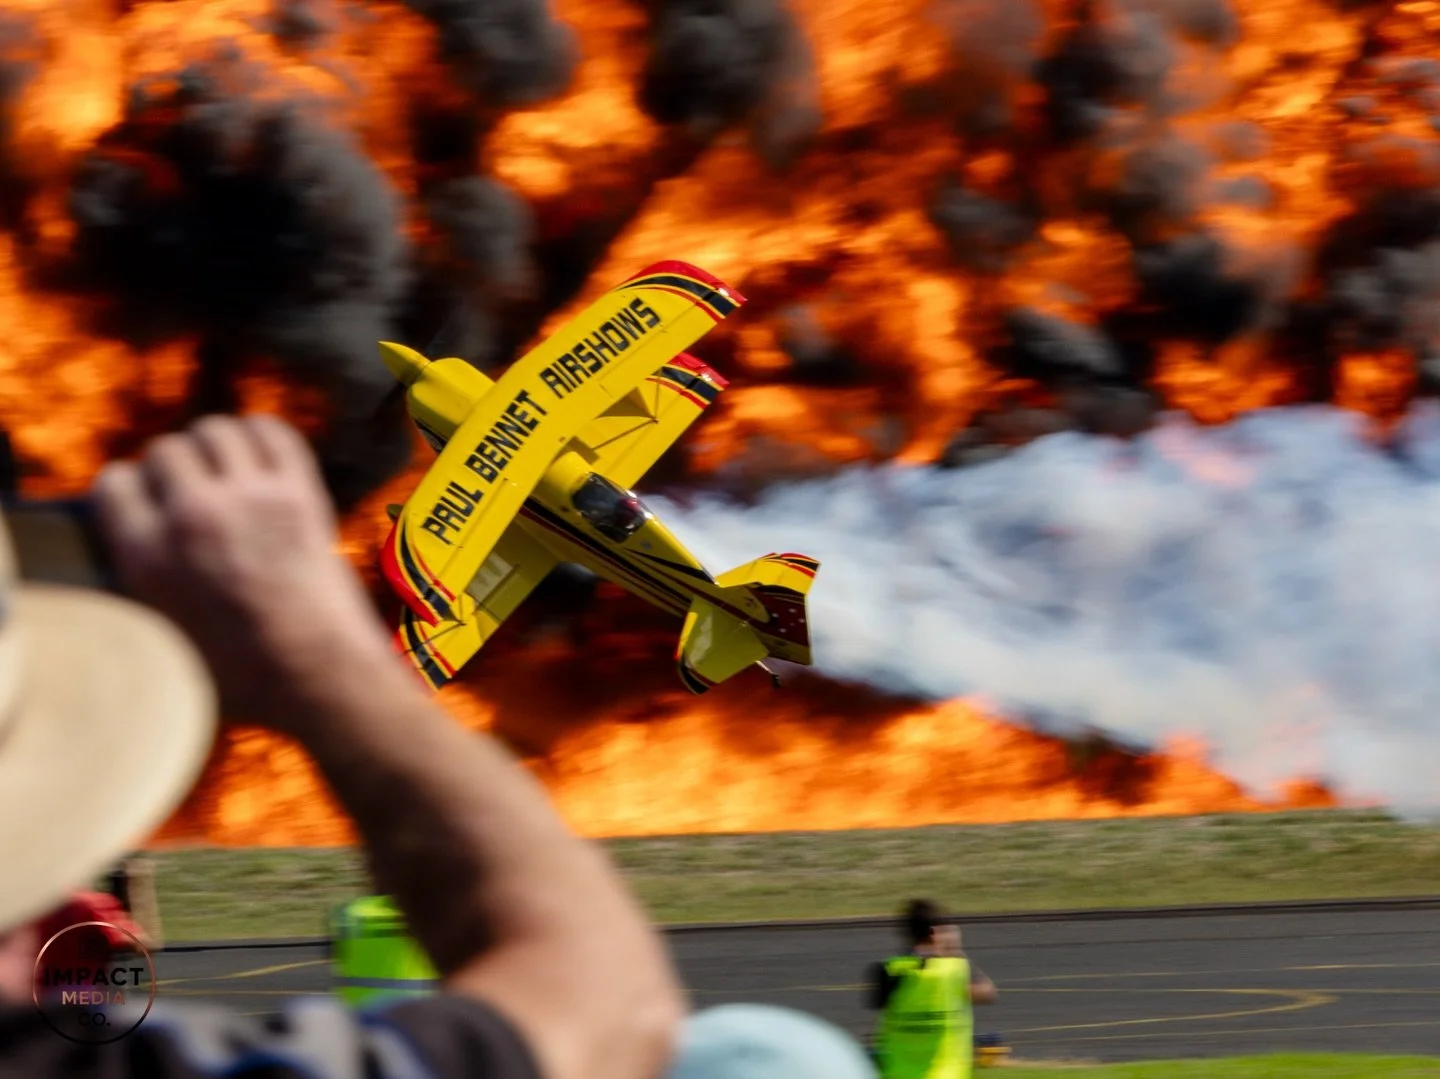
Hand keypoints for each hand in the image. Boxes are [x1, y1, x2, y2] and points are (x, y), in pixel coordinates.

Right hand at [92, 414, 392, 723]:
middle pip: (167, 450)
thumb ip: (141, 590)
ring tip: (230, 466)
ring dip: (219, 444)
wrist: (317, 677)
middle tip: (198, 488)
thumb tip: (134, 558)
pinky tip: (265, 450)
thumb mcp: (160, 640)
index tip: (149, 498)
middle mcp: (190, 516)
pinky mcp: (299, 494)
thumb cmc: (241, 679)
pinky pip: (274, 433)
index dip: (132, 488)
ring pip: (217, 431)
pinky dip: (266, 432)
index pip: (114, 483)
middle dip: (178, 465)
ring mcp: (248, 499)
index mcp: (145, 556)